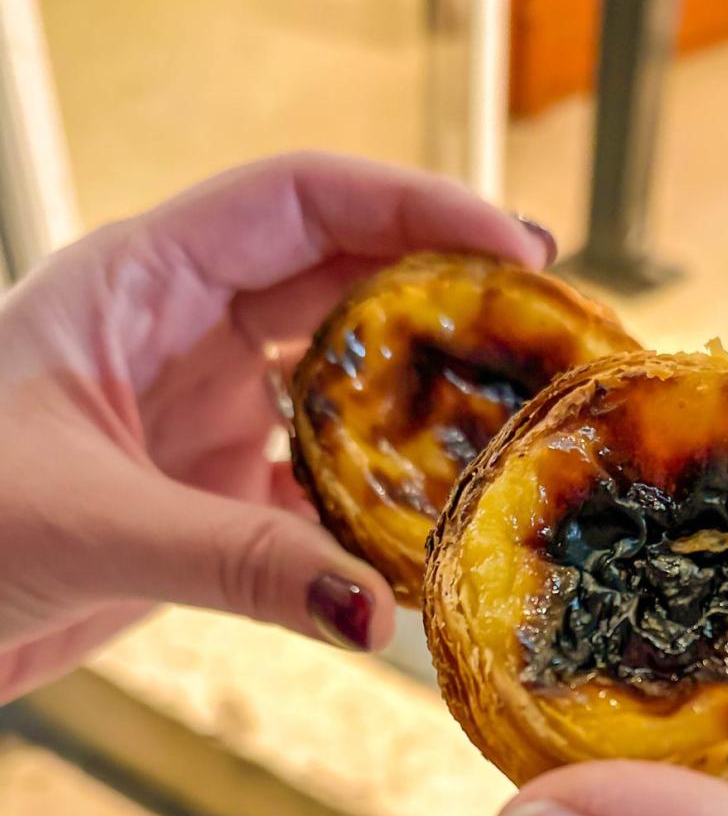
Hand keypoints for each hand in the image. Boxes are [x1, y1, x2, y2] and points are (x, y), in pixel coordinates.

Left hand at [0, 153, 552, 702]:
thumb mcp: (90, 524)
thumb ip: (240, 562)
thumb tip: (382, 613)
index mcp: (139, 281)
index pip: (300, 202)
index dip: (415, 206)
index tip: (517, 246)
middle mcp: (177, 332)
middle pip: (341, 281)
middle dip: (447, 300)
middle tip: (549, 338)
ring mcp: (194, 412)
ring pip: (336, 383)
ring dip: (419, 405)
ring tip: (514, 429)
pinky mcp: (201, 492)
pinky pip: (313, 482)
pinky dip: (372, 505)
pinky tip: (428, 533)